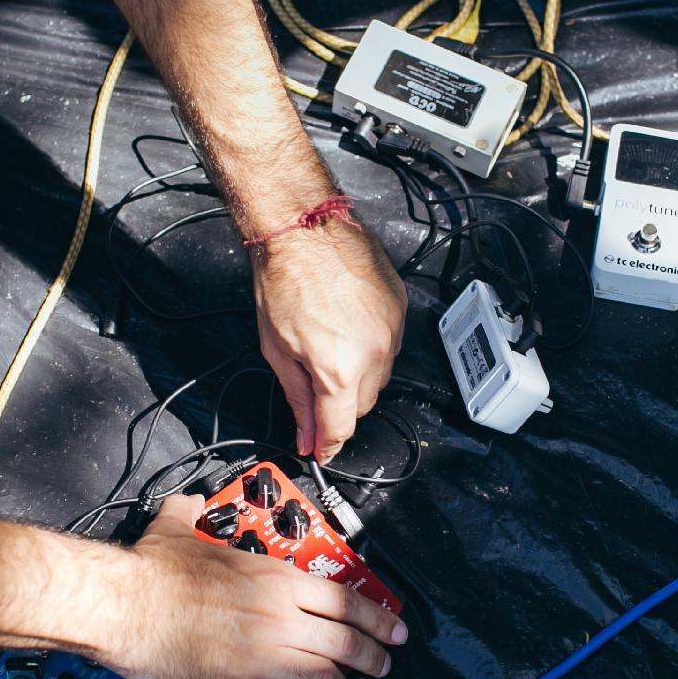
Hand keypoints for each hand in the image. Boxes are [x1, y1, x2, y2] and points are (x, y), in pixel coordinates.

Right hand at [89, 495, 407, 678]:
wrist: (126, 609)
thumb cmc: (154, 572)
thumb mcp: (179, 529)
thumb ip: (191, 514)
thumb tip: (189, 503)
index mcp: (276, 580)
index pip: (344, 600)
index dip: (377, 618)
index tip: (394, 628)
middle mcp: (278, 618)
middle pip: (346, 642)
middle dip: (373, 656)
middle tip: (384, 664)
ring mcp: (262, 656)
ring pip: (324, 675)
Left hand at [251, 215, 406, 462]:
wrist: (305, 228)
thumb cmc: (285, 279)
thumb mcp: (277, 350)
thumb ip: (297, 399)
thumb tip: (306, 434)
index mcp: (339, 370)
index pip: (340, 428)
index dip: (327, 445)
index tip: (320, 450)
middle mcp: (374, 354)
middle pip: (363, 405)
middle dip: (339, 406)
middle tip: (315, 388)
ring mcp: (392, 330)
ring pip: (379, 376)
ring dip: (357, 376)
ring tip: (330, 347)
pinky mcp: (401, 308)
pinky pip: (389, 344)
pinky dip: (370, 346)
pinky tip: (347, 327)